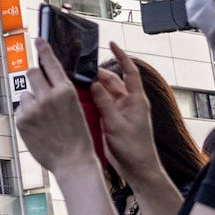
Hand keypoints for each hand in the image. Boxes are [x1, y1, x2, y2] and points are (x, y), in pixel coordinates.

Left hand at [13, 38, 97, 175]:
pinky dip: (27, 115)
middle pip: (31, 72)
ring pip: (25, 93)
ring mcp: (33, 108)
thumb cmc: (78, 136)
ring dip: (32, 100)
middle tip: (40, 87)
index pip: (51, 63)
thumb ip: (61, 92)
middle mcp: (48, 96)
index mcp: (66, 91)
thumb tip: (47, 79)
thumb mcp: (78, 108)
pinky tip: (39, 128)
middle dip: (35, 77)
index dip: (43, 49)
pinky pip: (21, 109)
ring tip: (45, 119)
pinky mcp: (21, 120)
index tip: (38, 39)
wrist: (73, 161)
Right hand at [90, 45, 162, 188]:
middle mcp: (129, 103)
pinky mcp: (113, 120)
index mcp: (136, 100)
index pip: (130, 72)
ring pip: (105, 93)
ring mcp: (121, 111)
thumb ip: (105, 103)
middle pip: (113, 81)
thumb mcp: (116, 124)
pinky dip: (92, 100)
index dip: (121, 57)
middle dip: (98, 74)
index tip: (111, 44)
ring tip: (77, 82)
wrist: (138, 170)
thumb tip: (94, 83)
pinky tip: (79, 99)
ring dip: (93, 88)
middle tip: (81, 69)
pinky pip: (101, 105)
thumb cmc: (133, 149)